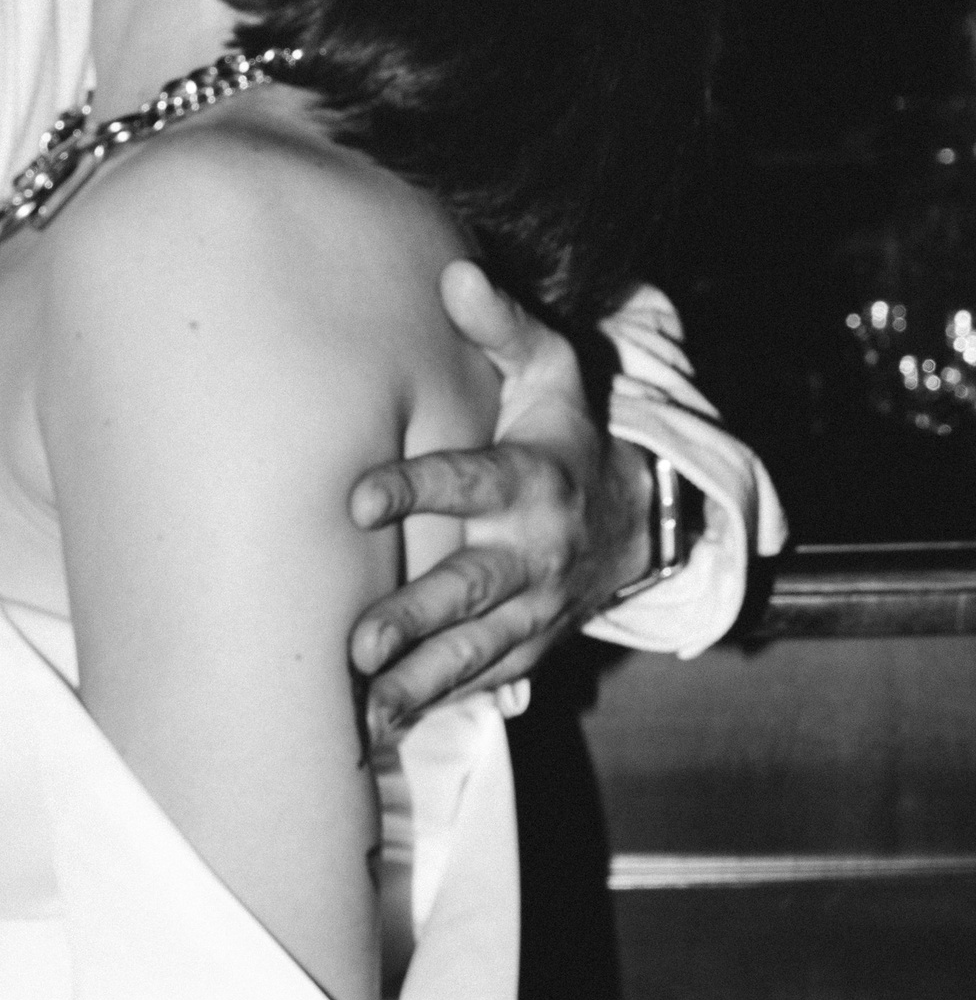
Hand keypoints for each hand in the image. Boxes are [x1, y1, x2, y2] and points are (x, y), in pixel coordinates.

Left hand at [346, 260, 653, 736]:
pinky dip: (439, 704)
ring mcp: (533, 607)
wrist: (640, 515)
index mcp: (531, 478)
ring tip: (366, 709)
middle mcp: (532, 551)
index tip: (358, 499)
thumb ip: (501, 325)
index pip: (469, 482)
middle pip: (469, 588)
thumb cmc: (570, 428)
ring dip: (420, 681)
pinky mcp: (529, 643)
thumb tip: (455, 274)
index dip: (415, 488)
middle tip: (359, 642)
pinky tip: (384, 725)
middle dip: (415, 618)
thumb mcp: (550, 368)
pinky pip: (484, 678)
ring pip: (474, 649)